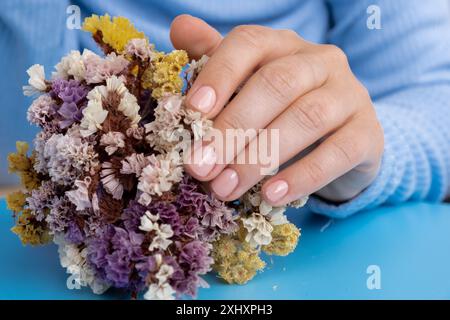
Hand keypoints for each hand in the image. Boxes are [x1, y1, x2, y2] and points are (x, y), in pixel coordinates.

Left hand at [171, 15, 383, 204]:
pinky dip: (302, 176)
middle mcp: (320, 61)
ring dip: (259, 157)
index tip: (191, 112)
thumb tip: (179, 27)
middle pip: (276, 84)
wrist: (341, 138)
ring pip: (306, 118)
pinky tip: (272, 196)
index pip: (249, 44)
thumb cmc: (283, 110)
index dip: (219, 75)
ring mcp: (349, 95)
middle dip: (233, 128)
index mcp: (283, 45)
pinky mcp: (368, 133)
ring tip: (226, 188)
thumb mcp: (248, 85)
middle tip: (200, 167)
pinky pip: (338, 153)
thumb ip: (216, 63)